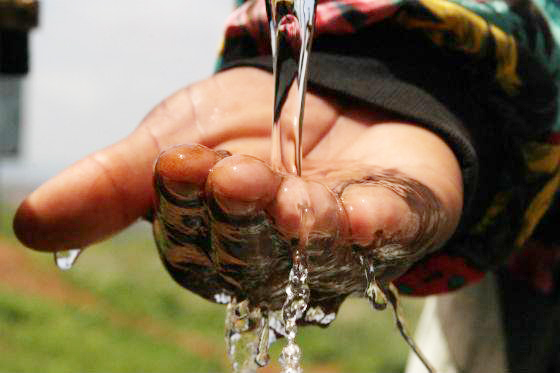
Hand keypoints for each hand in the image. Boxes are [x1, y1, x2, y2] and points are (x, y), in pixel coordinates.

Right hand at [13, 67, 462, 309]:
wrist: (326, 93)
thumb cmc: (248, 125)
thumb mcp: (178, 136)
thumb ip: (118, 179)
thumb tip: (30, 223)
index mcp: (217, 239)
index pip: (193, 236)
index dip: (184, 203)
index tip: (177, 165)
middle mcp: (274, 254)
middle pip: (252, 249)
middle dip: (241, 213)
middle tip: (230, 177)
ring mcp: (335, 243)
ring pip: (314, 249)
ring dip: (300, 226)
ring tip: (287, 200)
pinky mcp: (393, 219)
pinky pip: (387, 230)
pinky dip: (374, 224)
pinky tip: (363, 215)